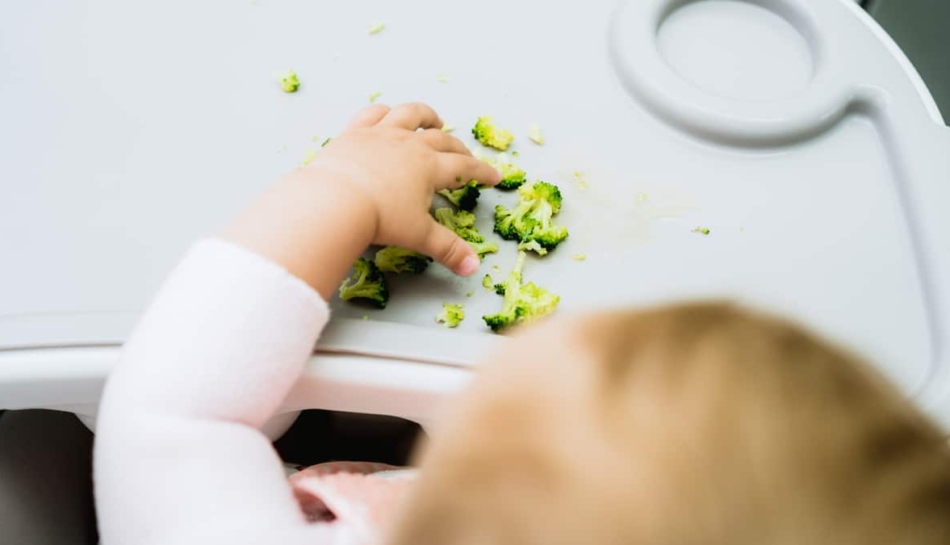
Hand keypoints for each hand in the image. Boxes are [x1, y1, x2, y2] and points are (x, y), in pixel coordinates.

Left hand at [314, 103, 501, 271]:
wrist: (335, 200)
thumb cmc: (380, 218)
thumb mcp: (419, 235)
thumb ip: (448, 249)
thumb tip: (473, 268)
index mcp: (429, 166)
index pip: (464, 166)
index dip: (482, 171)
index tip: (494, 176)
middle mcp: (409, 143)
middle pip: (442, 140)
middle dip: (458, 148)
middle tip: (465, 157)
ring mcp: (381, 133)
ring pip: (410, 115)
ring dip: (426, 116)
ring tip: (434, 121)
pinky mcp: (354, 132)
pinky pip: (373, 114)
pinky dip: (384, 112)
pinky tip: (388, 115)